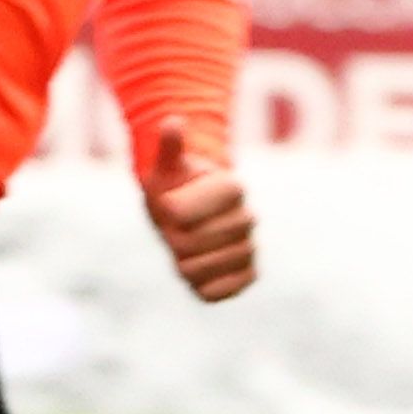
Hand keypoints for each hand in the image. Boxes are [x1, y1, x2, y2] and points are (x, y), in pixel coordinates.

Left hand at [144, 118, 257, 302]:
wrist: (187, 214)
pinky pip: (224, 291)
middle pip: (196, 240)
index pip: (192, 207)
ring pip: (209, 267)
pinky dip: (206, 288)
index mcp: (231, 187)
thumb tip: (172, 122)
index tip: (168, 205)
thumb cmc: (174, 187)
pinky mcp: (246, 273)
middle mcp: (246, 217)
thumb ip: (169, 150)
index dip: (175, 208)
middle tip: (174, 231)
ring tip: (183, 252)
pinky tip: (196, 276)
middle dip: (176, 237)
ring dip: (186, 264)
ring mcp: (248, 246)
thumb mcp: (164, 169)